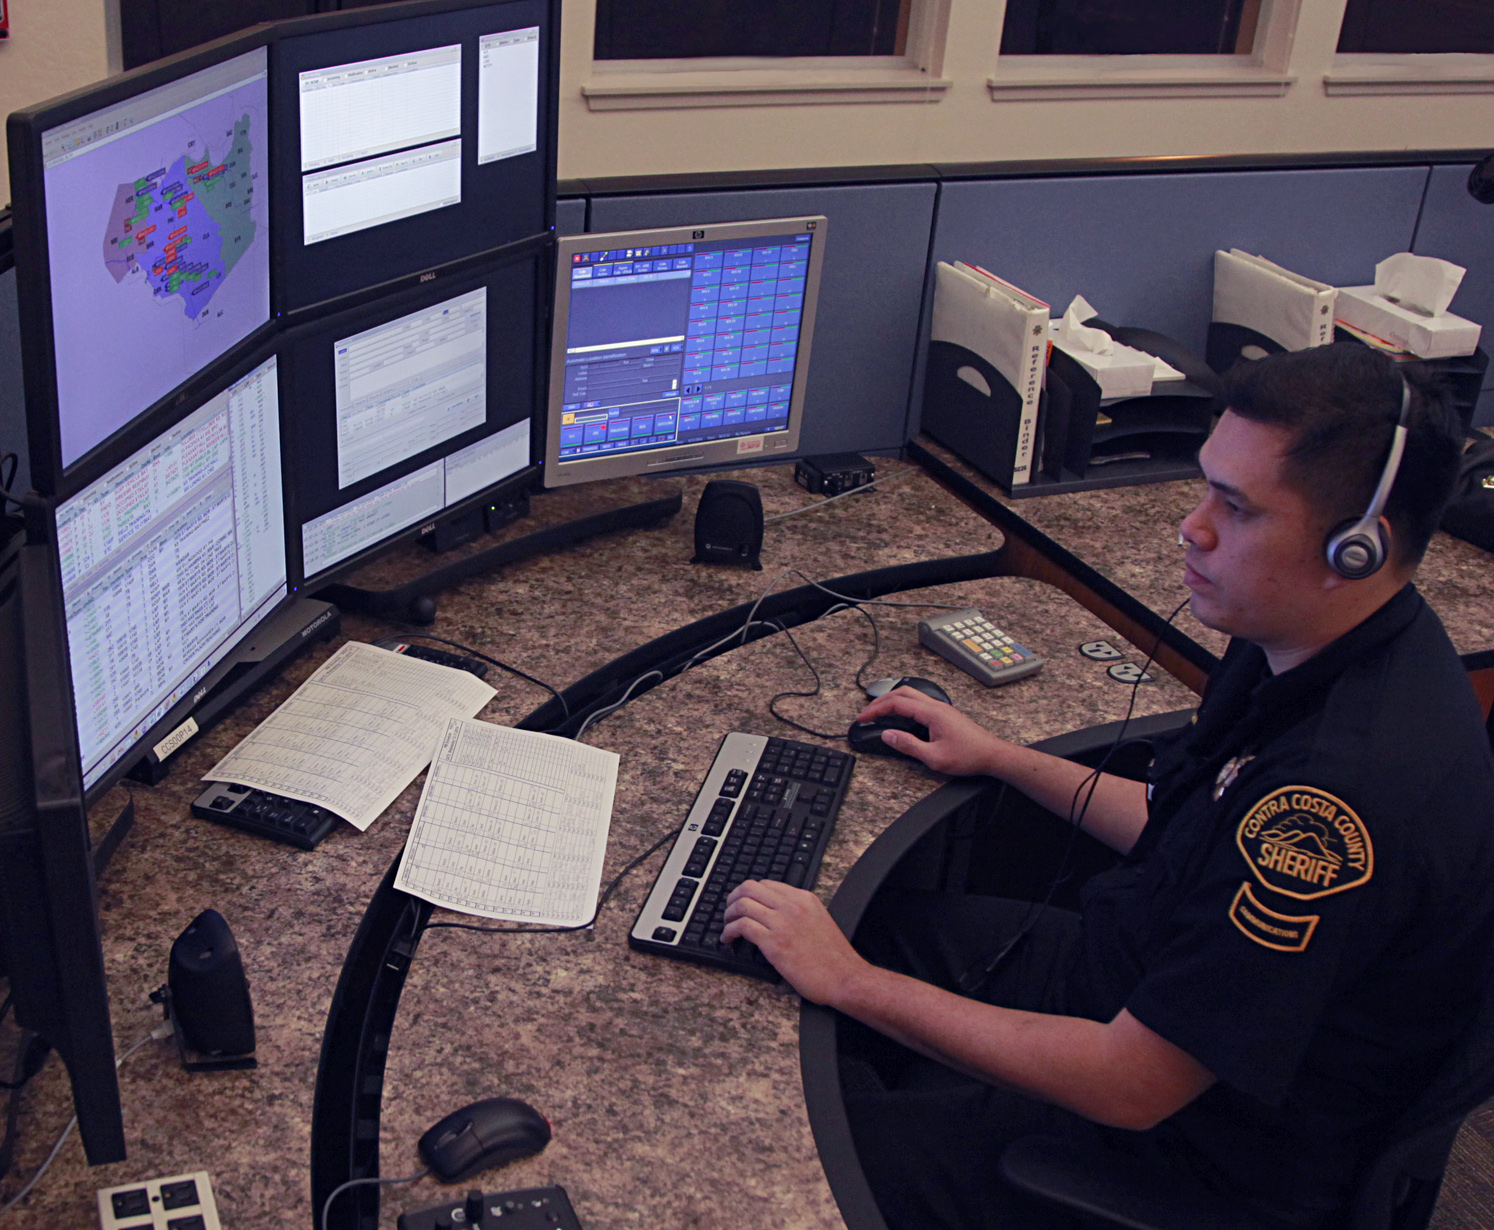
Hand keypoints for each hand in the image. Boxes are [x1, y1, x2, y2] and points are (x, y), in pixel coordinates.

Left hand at [721, 880, 866, 1004]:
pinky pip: (742, 926)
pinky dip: (729, 931)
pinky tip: (728, 939)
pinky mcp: (774, 943)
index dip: (749, 893)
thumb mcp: (819, 920)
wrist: (845, 977)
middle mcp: (792, 905)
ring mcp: (782, 922)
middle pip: (749, 887)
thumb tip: (775, 913)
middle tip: (729, 911)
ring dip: (728, 915)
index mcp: (804, 898)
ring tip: (727, 926)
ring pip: (742, 904)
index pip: (767, 884)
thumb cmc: (834, 957)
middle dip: (733, 898)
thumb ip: (799, 912)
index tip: (743, 903)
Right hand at [855, 687, 1006, 775]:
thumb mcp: (934, 757)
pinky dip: (903, 704)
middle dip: (880, 700)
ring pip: (911, 695)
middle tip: (866, 713)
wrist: (992, 755)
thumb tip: (888, 735)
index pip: (897, 703)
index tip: (862, 717)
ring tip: (878, 711)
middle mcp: (936, 706)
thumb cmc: (969, 756)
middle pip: (902, 693)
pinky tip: (899, 715)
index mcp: (932, 713)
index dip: (876, 709)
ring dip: (892, 700)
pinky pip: (919, 702)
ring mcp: (941, 708)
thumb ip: (909, 745)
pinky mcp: (944, 714)